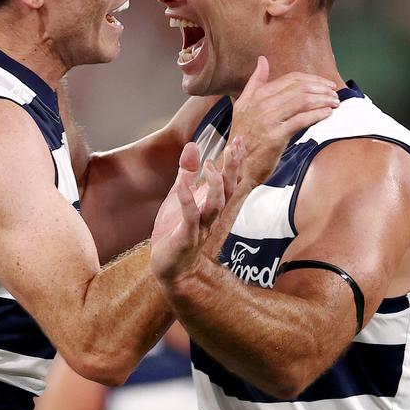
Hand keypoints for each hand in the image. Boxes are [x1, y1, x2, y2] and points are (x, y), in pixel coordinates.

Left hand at [150, 140, 240, 282]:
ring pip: (216, 206)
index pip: (229, 181)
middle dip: (232, 169)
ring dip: (214, 186)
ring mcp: (200, 227)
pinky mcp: (186, 238)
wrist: (171, 268)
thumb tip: (193, 145)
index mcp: (211, 205)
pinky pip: (190, 218)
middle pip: (228, 190)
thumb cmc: (176, 232)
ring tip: (210, 166)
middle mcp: (211, 216)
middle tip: (235, 147)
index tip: (239, 141)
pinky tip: (181, 185)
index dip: (235, 162)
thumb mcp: (180, 197)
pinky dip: (187, 201)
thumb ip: (187, 173)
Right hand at [230, 56, 339, 187]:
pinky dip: (318, 115)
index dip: (311, 79)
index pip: (290, 79)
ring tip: (334, 102)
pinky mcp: (276, 136)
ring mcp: (269, 120)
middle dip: (320, 88)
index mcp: (257, 95)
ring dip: (322, 100)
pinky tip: (327, 114)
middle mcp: (262, 104)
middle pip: (299, 88)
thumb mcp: (243, 106)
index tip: (324, 84)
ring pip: (302, 102)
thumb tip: (262, 60)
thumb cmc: (244, 138)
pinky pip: (302, 120)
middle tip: (333, 92)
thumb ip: (255, 82)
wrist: (237, 166)